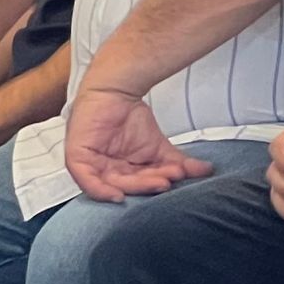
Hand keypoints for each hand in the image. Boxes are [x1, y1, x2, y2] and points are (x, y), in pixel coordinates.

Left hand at [64, 85, 213, 201]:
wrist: (115, 89)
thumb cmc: (131, 116)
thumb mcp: (159, 145)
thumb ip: (179, 162)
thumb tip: (206, 171)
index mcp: (122, 173)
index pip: (140, 184)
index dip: (156, 184)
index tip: (173, 182)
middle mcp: (105, 172)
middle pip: (129, 186)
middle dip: (149, 185)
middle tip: (169, 180)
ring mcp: (91, 166)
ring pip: (114, 184)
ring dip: (136, 185)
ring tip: (161, 179)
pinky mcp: (77, 159)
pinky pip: (87, 181)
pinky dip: (101, 190)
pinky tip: (118, 194)